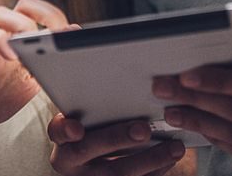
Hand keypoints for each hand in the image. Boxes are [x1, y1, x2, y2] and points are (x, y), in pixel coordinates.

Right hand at [0, 0, 72, 142]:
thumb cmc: (0, 99)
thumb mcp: (34, 83)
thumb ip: (49, 64)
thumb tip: (72, 44)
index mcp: (22, 40)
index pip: (41, 12)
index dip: (58, 17)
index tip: (72, 33)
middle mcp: (6, 35)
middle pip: (24, 4)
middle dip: (44, 13)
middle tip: (55, 35)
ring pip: (1, 13)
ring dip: (22, 25)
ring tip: (32, 47)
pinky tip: (13, 58)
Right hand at [49, 114, 185, 175]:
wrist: (94, 167)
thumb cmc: (94, 131)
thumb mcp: (86, 119)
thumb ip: (91, 102)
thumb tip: (104, 67)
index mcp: (62, 141)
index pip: (57, 132)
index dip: (65, 129)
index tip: (75, 128)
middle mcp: (73, 164)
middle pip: (90, 151)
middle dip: (117, 139)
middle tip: (143, 129)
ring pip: (119, 173)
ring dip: (150, 160)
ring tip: (174, 147)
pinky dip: (157, 171)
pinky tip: (171, 157)